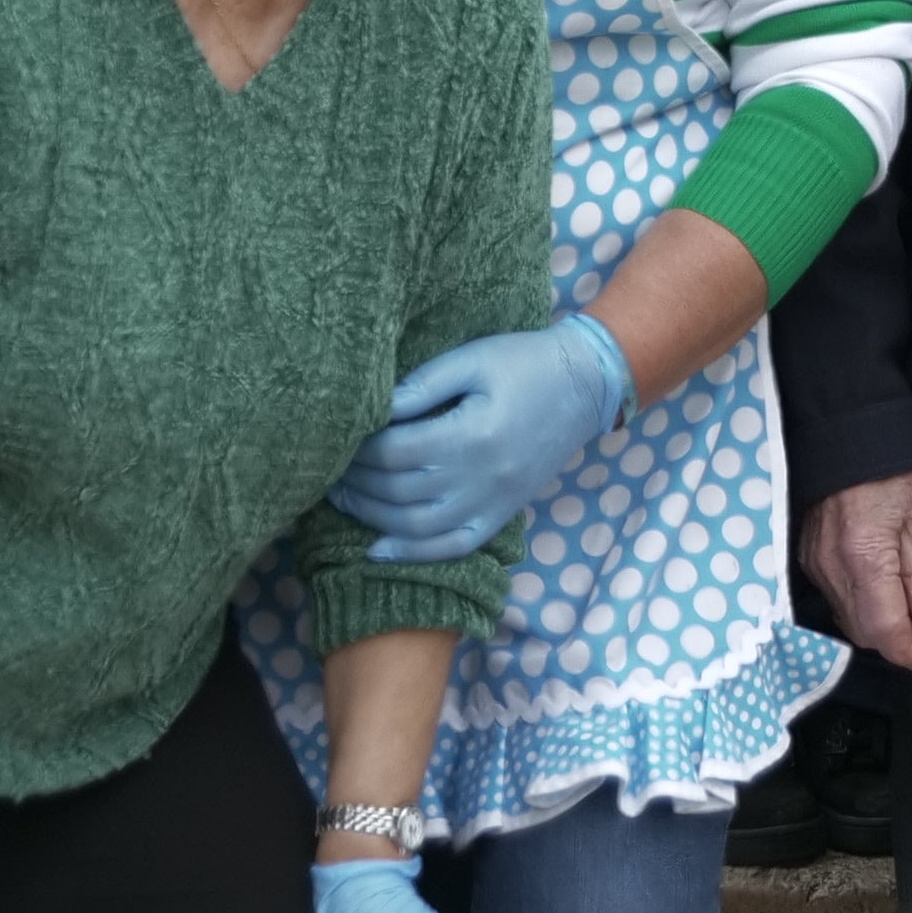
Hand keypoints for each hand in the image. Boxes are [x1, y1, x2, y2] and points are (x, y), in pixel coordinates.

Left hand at [332, 316, 633, 565]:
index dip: (359, 451)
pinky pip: (453, 545)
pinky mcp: (501, 514)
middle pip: (400, 492)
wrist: (585, 385)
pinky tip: (377, 549)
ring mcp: (493, 502)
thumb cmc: (523, 361)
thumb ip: (421, 385)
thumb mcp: (472, 359)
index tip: (338, 439)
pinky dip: (413, 553)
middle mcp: (481, 477)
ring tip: (342, 499)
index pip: (395, 453)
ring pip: (418, 526)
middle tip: (326, 471)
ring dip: (372, 517)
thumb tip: (372, 410)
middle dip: (356, 483)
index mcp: (472, 434)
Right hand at [808, 471, 911, 672]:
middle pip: (862, 630)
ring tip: (907, 606)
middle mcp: (832, 566)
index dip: (907, 651)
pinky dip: (858, 605)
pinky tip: (880, 590)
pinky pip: (833, 597)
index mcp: (865, 555)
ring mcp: (813, 562)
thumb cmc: (892, 469)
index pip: (884, 628)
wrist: (849, 434)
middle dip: (895, 639)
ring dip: (876, 623)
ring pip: (846, 618)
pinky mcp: (806, 556)